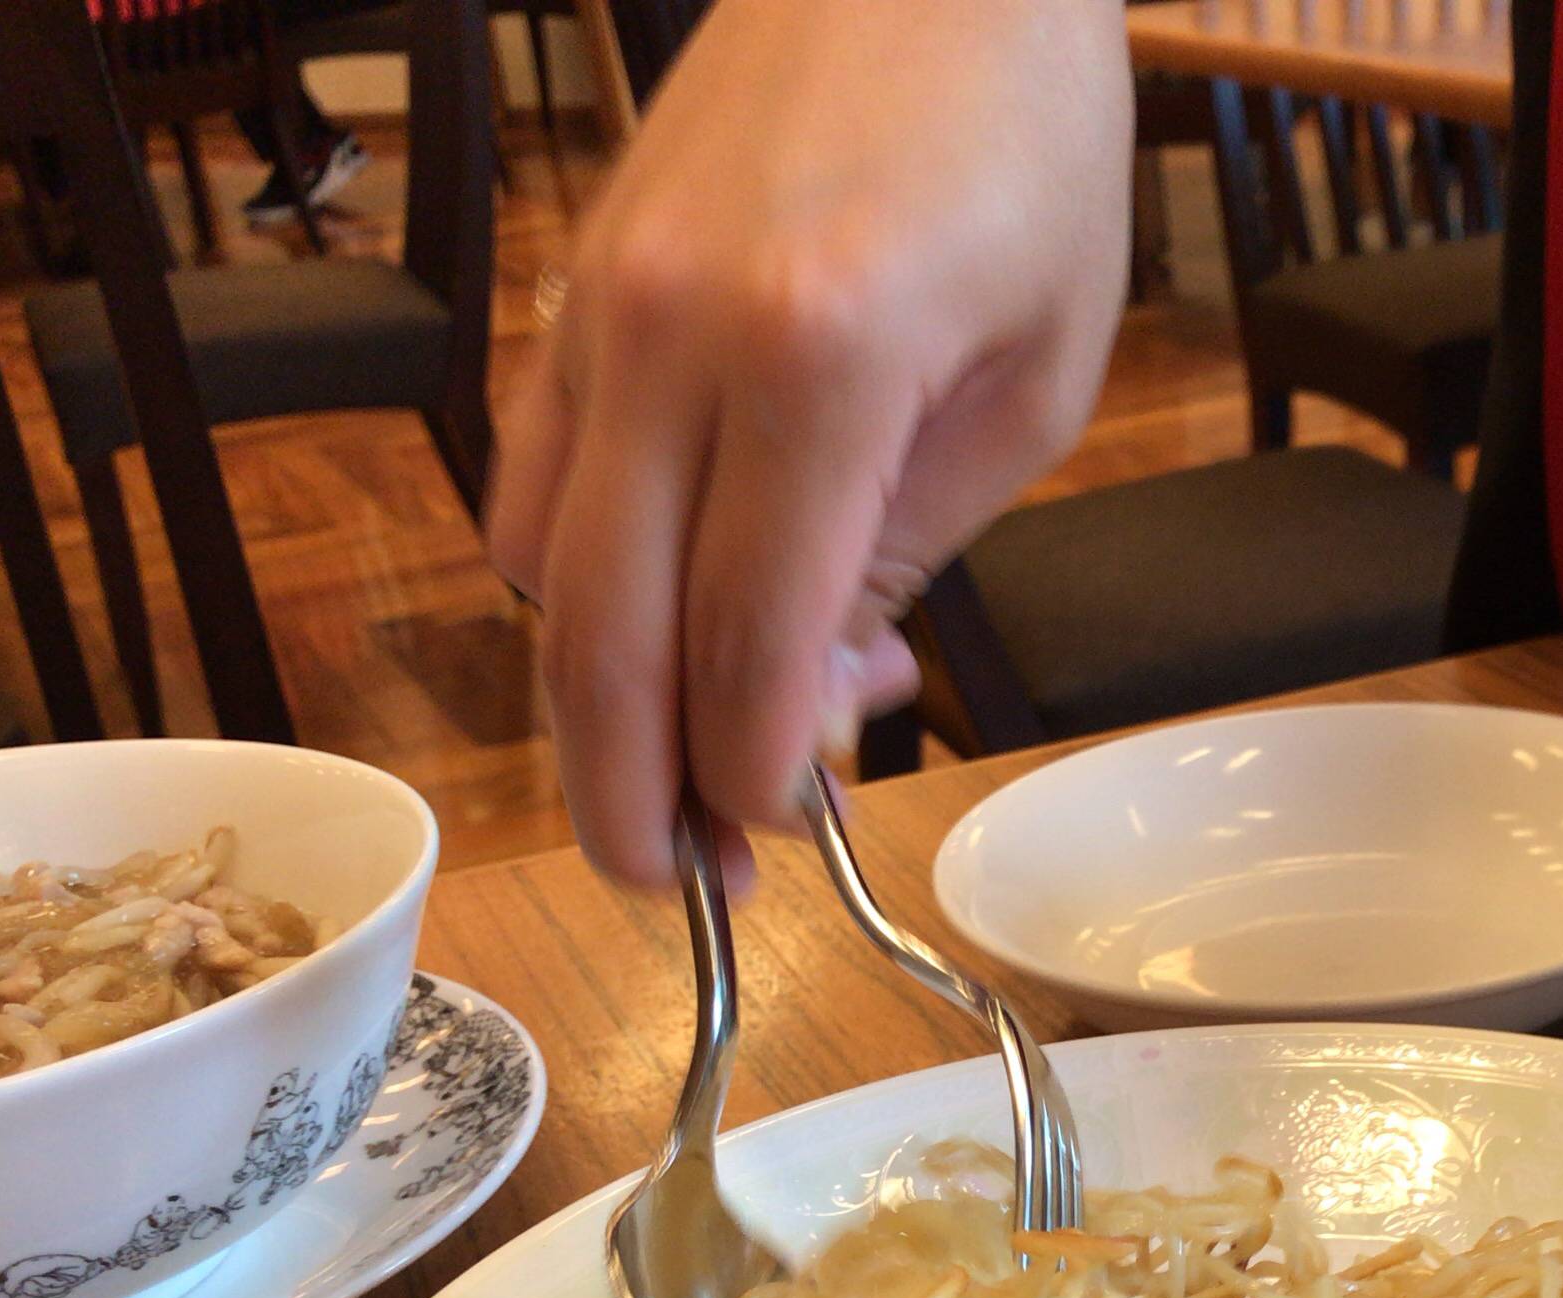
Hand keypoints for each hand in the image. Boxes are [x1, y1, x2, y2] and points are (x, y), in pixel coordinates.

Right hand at [486, 0, 1131, 885]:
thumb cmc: (1023, 148)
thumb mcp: (1030, 385)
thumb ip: (903, 553)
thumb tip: (805, 702)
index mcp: (815, 365)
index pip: (740, 646)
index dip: (750, 780)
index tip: (780, 842)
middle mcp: (669, 339)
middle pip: (599, 640)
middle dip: (629, 794)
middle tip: (679, 884)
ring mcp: (596, 307)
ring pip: (539, 572)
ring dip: (596, 701)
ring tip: (692, 758)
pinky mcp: (567, 289)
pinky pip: (532, 480)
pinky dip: (577, 587)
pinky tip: (673, 612)